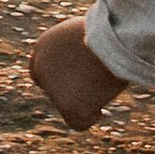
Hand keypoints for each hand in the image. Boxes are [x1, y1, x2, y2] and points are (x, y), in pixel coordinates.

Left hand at [28, 16, 127, 132]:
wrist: (113, 39)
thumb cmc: (110, 31)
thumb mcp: (90, 34)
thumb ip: (79, 49)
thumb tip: (87, 61)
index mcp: (44, 45)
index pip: (43, 68)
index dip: (59, 76)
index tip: (76, 81)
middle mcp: (41, 65)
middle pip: (52, 88)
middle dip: (69, 91)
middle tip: (90, 89)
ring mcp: (51, 86)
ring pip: (67, 104)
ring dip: (84, 100)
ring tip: (104, 86)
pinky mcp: (66, 105)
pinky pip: (77, 122)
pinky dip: (89, 118)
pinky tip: (100, 111)